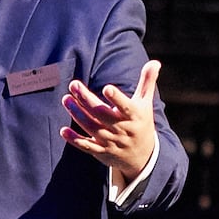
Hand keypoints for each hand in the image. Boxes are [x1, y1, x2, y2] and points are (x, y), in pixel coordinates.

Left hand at [59, 59, 164, 185]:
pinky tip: (63, 130)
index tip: (107, 88)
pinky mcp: (101, 151)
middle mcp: (121, 129)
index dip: (117, 98)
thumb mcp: (146, 104)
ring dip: (77, 114)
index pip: (125, 106)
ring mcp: (110, 141)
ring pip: (91, 127)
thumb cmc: (142, 123)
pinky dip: (75, 140)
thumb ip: (147, 82)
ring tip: (66, 99)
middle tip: (74, 85)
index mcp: (133, 116)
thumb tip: (155, 62)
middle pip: (101, 114)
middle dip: (86, 99)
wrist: (142, 156)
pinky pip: (87, 146)